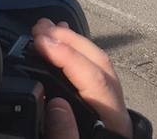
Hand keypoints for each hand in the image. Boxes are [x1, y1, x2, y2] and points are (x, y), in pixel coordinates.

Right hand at [33, 18, 132, 138]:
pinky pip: (94, 70)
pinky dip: (76, 54)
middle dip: (70, 40)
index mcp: (114, 123)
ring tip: (48, 29)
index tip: (41, 42)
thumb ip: (66, 135)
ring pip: (99, 63)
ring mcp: (112, 106)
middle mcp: (117, 109)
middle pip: (100, 63)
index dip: (67, 57)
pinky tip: (62, 46)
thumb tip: (56, 104)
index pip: (94, 80)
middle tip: (40, 28)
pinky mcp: (103, 106)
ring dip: (72, 42)